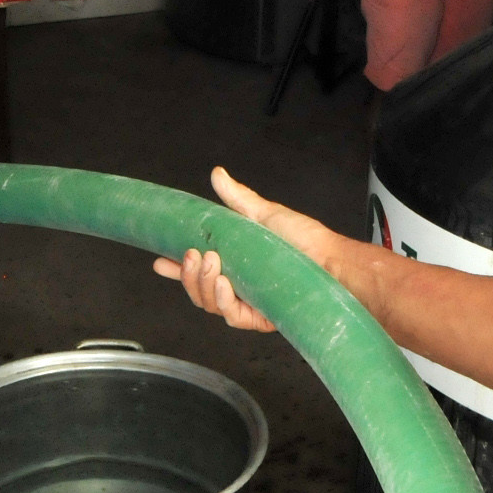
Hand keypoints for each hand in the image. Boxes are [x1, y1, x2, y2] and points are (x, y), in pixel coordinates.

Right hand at [153, 167, 348, 331]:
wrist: (332, 261)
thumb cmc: (306, 240)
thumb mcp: (264, 214)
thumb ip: (237, 198)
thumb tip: (218, 174)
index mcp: (235, 263)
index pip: (199, 269)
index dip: (177, 268)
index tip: (159, 261)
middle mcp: (239, 285)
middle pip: (199, 290)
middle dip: (188, 275)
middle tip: (193, 256)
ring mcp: (250, 302)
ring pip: (211, 304)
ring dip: (203, 285)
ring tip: (212, 265)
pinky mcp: (263, 317)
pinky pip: (233, 317)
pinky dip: (224, 302)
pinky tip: (225, 286)